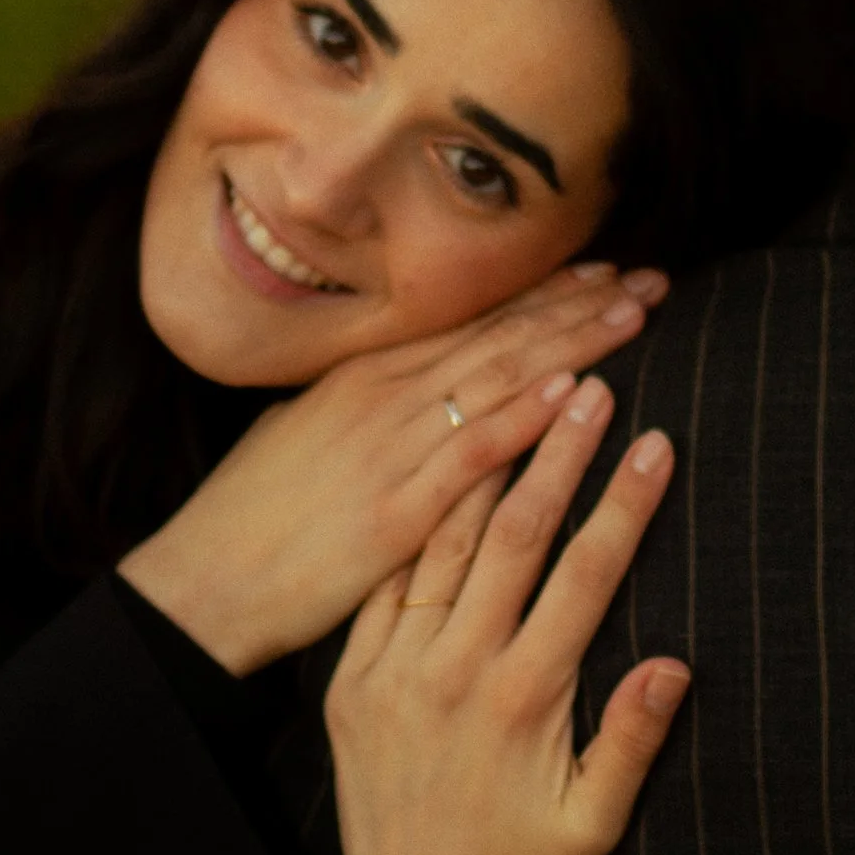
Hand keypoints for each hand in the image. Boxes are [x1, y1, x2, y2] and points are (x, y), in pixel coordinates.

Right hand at [118, 262, 664, 674]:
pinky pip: (470, 454)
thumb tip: (400, 387)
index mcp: (363, 377)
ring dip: (571, 344)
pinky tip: (573, 392)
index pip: (469, 320)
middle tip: (650, 277)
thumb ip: (362, 408)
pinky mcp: (394, 509)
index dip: (541, 293)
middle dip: (577, 304)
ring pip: (495, 379)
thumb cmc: (252, 517)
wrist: (204, 583)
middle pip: (497, 335)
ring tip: (634, 313)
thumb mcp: (305, 436)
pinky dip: (523, 418)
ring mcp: (388, 448)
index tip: (602, 271)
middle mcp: (381, 397)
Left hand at [327, 376, 688, 854]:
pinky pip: (388, 580)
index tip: (655, 440)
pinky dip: (417, 519)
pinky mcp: (354, 678)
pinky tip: (441, 466)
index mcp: (524, 700)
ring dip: (488, 463)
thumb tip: (677, 665)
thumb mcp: (591, 827)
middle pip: (515, 535)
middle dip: (558, 452)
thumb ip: (632, 744)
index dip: (623, 504)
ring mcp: (398, 669)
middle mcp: (457, 671)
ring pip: (446, 541)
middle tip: (593, 379)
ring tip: (521, 395)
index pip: (585, 576)